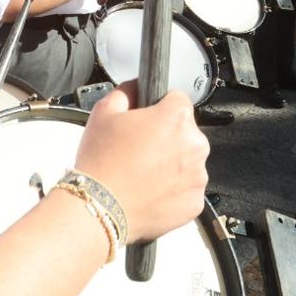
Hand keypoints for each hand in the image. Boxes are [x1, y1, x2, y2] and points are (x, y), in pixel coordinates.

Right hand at [74, 84, 207, 243]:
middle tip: (139, 151)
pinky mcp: (195, 203)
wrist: (98, 208)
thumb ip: (126, 91)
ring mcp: (197, 177)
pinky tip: (150, 192)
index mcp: (176, 118)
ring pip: (188, 162)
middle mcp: (195, 145)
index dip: (160, 108)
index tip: (147, 121)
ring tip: (142, 175)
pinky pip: (187, 190)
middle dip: (167, 138)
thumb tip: (137, 87)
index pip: (178, 100)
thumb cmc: (100, 162)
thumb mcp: (103, 112)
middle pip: (185, 133)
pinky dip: (173, 191)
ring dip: (172, 165)